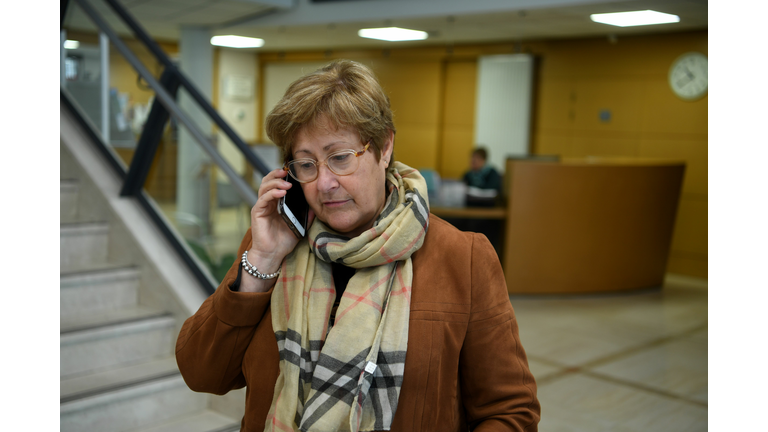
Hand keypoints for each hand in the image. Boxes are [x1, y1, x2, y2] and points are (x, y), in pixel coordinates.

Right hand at [240, 169, 314, 291]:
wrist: (273, 255)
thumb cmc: (284, 241)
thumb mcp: (299, 225)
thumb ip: (306, 215)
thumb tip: (317, 205)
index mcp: (276, 203)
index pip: (277, 184)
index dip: (283, 176)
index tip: (293, 171)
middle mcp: (267, 202)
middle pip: (268, 181)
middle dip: (277, 174)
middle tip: (287, 171)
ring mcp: (261, 206)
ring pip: (264, 187)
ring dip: (275, 182)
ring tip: (287, 183)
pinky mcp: (257, 212)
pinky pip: (263, 199)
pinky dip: (272, 193)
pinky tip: (281, 192)